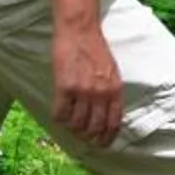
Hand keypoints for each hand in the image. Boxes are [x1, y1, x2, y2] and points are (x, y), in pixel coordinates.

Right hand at [52, 23, 126, 147]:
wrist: (80, 30)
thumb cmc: (95, 49)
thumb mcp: (112, 72)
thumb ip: (111, 93)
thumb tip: (107, 115)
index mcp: (115, 91)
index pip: (113, 124)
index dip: (106, 138)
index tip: (101, 144)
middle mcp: (101, 94)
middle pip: (94, 129)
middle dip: (87, 137)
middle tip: (81, 134)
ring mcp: (83, 91)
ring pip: (77, 125)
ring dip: (72, 128)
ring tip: (69, 122)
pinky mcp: (64, 87)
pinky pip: (60, 114)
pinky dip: (59, 118)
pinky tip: (59, 112)